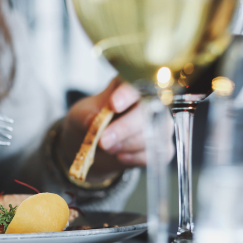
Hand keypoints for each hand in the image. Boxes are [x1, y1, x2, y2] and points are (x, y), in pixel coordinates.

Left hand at [59, 77, 174, 182]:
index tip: (113, 105)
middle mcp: (151, 102)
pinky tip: (120, 156)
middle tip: (103, 141)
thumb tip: (93, 120)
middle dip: (124, 128)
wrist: (94, 145)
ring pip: (152, 135)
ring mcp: (160, 124)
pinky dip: (135, 158)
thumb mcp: (80, 115)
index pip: (135, 84)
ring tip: (107, 147)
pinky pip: (155, 154)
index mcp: (129, 85)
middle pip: (147, 112)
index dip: (127, 94)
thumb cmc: (90, 121)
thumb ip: (87, 115)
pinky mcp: (162, 147)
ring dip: (127, 145)